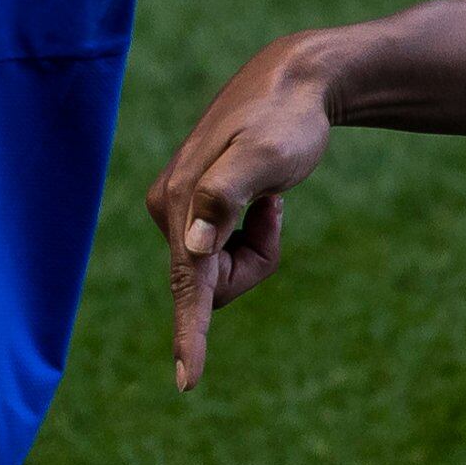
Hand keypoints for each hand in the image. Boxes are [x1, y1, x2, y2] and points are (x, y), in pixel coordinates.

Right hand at [146, 35, 341, 388]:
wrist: (297, 82)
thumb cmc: (287, 121)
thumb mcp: (266, 156)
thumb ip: (226, 196)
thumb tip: (193, 247)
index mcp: (181, 204)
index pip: (188, 285)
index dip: (191, 337)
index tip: (189, 382)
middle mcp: (169, 211)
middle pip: (210, 284)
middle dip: (252, 263)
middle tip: (276, 211)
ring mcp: (180, 211)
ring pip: (219, 270)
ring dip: (254, 248)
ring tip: (272, 201)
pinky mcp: (195, 208)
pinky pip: (224, 252)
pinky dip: (252, 235)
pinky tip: (265, 199)